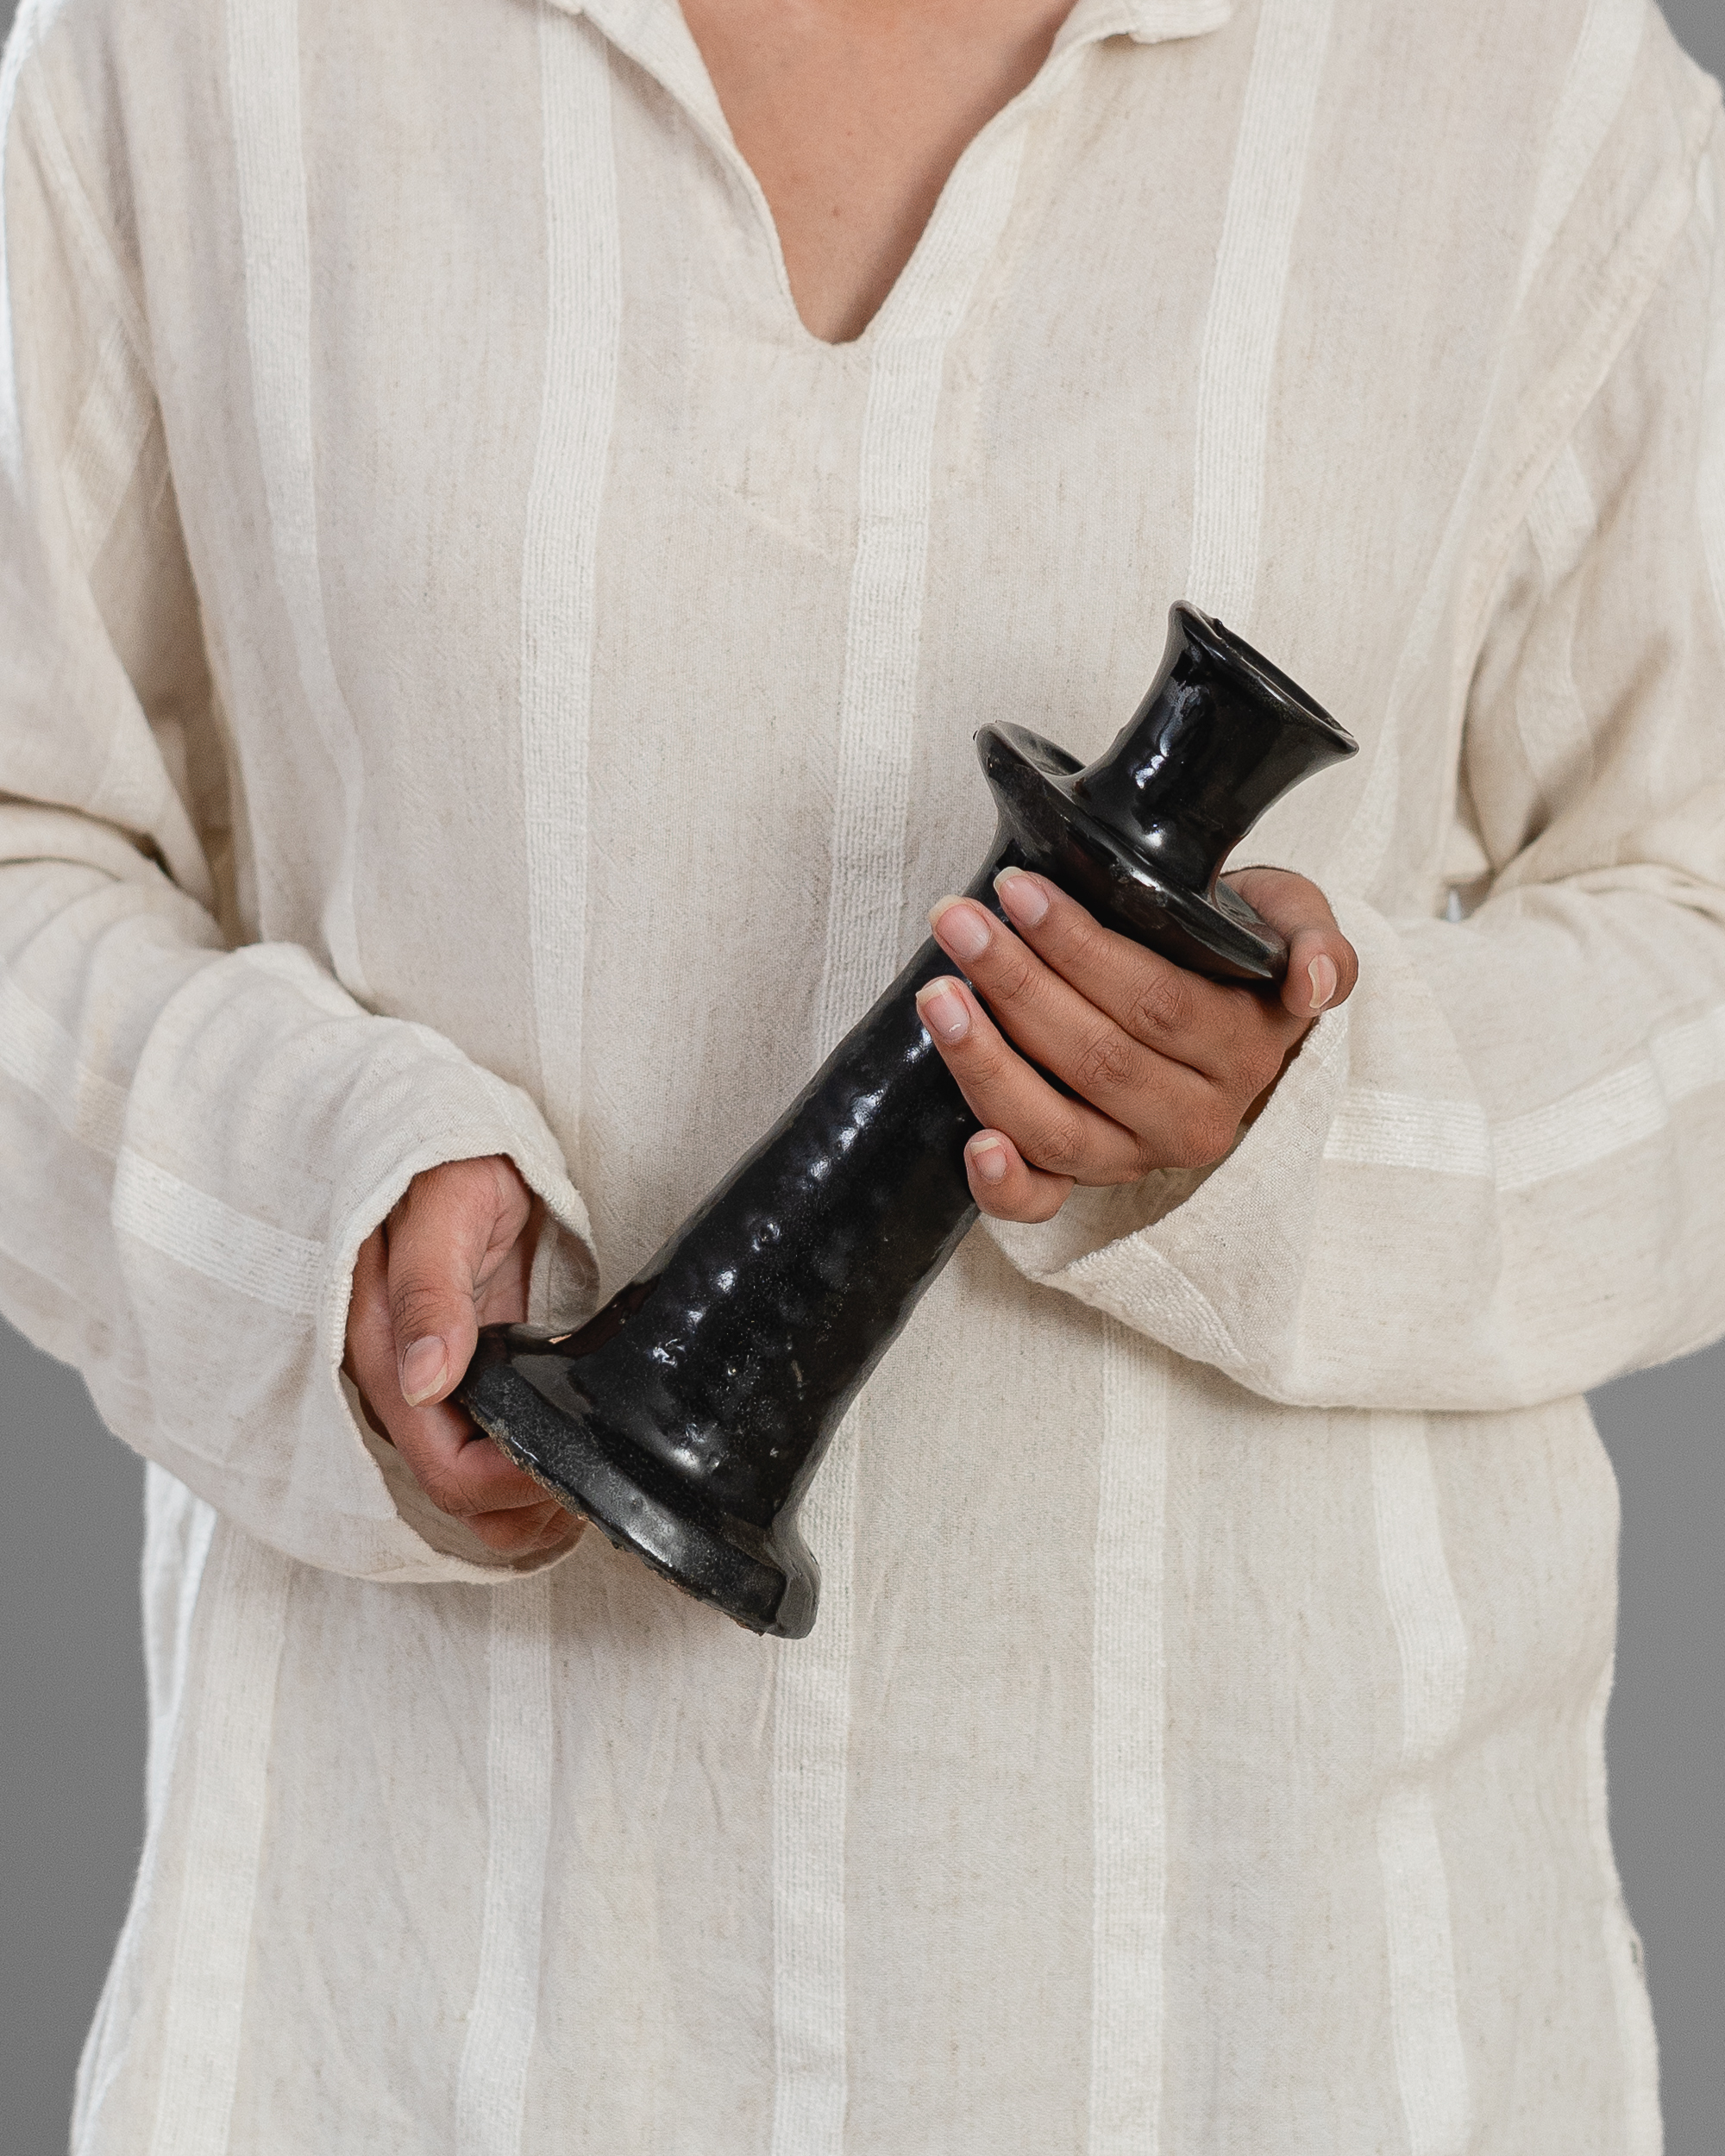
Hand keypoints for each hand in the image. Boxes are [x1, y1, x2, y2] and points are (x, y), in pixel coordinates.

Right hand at [343, 1155, 582, 1557]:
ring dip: (530, 1509)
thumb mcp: (445, 1209)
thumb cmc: (446, 1164)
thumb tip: (427, 1379)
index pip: (447, 1471)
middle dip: (531, 1507)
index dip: (515, 1485)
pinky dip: (528, 1482)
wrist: (453, 1146)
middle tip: (596, 1475)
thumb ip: (432, 1291)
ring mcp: (431, 1392)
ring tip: (588, 1478)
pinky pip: (485, 1462)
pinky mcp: (463, 1384)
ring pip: (472, 1498)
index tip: (576, 1467)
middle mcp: (400, 1389)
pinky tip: (569, 1463)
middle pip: (460, 1502)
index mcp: (383, 1355)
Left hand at [914, 865, 1357, 1223]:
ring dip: (987, 1062)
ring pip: (1059, 1126)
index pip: (1155, 1003)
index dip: (1082, 950)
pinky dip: (1005, 1184)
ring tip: (937, 998)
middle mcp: (1195, 1117)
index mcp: (1243, 1051)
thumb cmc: (1237, 952)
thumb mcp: (1291, 920)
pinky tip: (974, 1145)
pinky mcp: (1091, 1181)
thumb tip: (1315, 982)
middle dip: (1017, 984)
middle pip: (1097, 1059)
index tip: (1021, 893)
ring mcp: (1139, 1156)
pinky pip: (1045, 1200)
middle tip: (959, 922)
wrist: (1223, 1006)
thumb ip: (1316, 940)